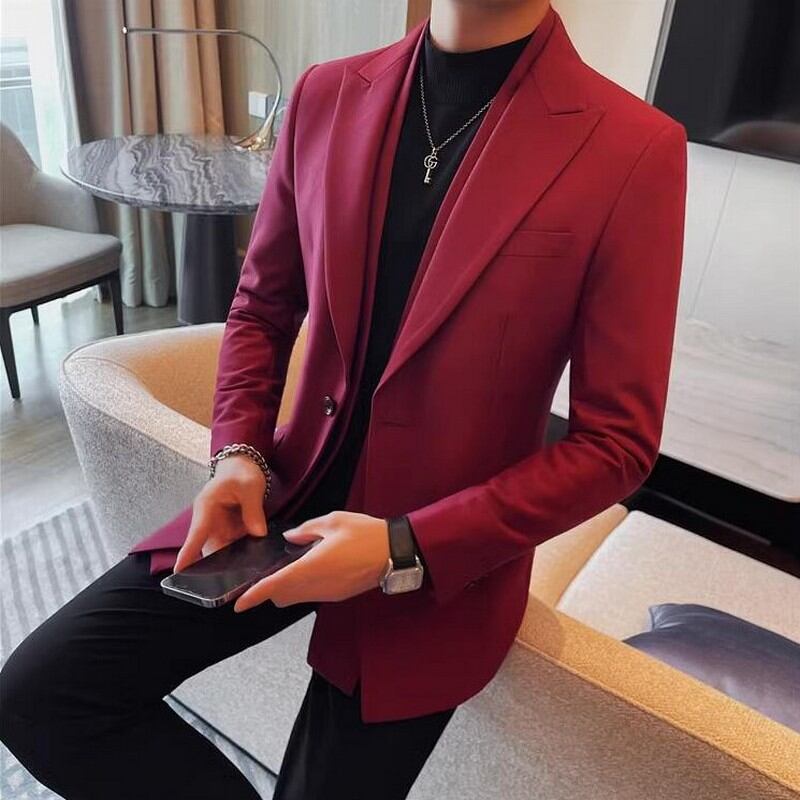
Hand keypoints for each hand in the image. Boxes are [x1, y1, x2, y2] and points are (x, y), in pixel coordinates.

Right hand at [174, 455, 267, 572]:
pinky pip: (233, 546)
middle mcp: (208, 520)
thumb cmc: (241, 471)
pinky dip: (242, 551)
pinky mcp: (228, 530)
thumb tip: (257, 534)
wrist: (242, 465)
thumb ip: (253, 510)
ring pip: (222, 551)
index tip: (178, 570)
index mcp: (206, 507)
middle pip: (209, 549)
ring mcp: (217, 527)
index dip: (187, 553)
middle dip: (220, 563)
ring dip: (234, 558)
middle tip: (236, 573)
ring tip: (248, 563)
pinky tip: (253, 554)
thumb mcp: (250, 487)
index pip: (196, 533)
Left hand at [233, 511, 389, 611]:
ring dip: (284, 590)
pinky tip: (304, 571)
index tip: (239, 603)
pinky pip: (310, 595)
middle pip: (282, 596)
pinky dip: (300, 588)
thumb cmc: (366, 533)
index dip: (255, 595)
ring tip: (280, 572)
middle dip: (267, 591)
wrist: (395, 552)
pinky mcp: (337, 595)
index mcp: (314, 566)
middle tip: (258, 578)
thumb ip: (307, 530)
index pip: (276, 584)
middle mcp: (318, 585)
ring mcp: (328, 594)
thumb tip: (290, 538)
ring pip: (295, 598)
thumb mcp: (334, 521)